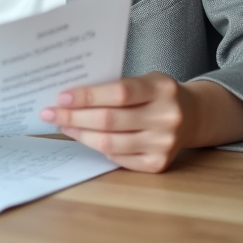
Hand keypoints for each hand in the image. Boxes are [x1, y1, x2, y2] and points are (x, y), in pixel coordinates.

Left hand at [40, 73, 242, 172]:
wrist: (192, 116)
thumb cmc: (157, 94)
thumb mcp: (145, 80)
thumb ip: (116, 86)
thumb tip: (71, 95)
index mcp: (162, 88)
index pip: (119, 93)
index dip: (88, 96)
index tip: (61, 96)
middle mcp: (167, 117)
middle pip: (110, 120)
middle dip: (74, 116)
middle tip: (50, 113)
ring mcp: (164, 143)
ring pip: (110, 142)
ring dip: (80, 134)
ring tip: (63, 125)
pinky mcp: (159, 164)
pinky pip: (118, 158)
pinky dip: (98, 148)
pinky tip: (83, 137)